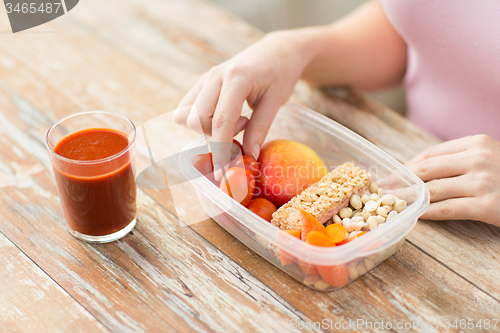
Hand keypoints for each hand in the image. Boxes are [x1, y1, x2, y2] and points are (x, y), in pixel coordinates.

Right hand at [173, 29, 317, 177]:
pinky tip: (226, 115)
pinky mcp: (202, 83)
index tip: (223, 172)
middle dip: (215, 136)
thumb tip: (248, 157)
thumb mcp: (276, 101)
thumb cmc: (280, 74)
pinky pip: (187, 108)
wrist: (277, 51)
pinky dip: (202, 120)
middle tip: (243, 127)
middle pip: (196, 119)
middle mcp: (215, 77)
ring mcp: (206, 79)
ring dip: (206, 128)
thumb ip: (260, 129)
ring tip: (236, 120)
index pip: (220, 120)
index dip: (220, 149)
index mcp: (236, 78)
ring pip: (185, 115)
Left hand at [405, 134, 499, 225]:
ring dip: (410, 196)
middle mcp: (477, 159)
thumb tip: (424, 169)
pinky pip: (447, 208)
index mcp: (476, 143)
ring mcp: (481, 182)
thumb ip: (462, 158)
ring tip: (396, 202)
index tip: (396, 173)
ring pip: (433, 189)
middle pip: (427, 169)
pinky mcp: (486, 206)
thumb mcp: (490, 155)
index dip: (409, 165)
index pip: (431, 153)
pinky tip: (417, 214)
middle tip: (387, 187)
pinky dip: (428, 211)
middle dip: (404, 179)